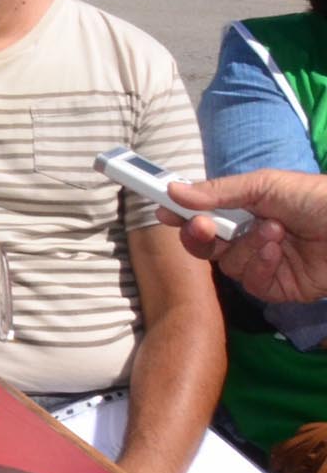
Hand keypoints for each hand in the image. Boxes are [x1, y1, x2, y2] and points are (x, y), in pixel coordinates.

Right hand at [169, 171, 326, 303]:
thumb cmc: (318, 199)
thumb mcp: (266, 185)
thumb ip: (219, 191)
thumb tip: (173, 190)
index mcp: (245, 207)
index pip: (203, 212)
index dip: (181, 212)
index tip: (161, 208)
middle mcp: (249, 236)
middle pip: (205, 244)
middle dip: (200, 235)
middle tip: (203, 227)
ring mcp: (264, 263)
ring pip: (228, 264)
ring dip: (246, 246)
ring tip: (274, 231)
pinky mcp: (280, 287)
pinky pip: (252, 283)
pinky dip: (260, 266)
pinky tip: (278, 252)